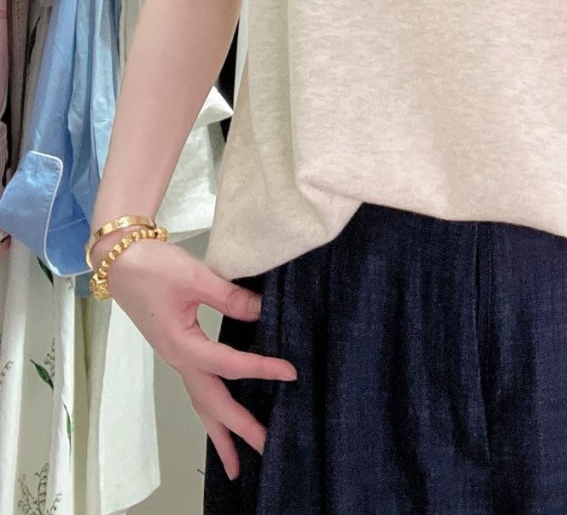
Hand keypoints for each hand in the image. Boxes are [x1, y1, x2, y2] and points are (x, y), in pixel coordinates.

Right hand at [100, 235, 297, 479]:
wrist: (120, 260)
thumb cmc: (153, 268)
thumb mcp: (195, 276)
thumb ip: (229, 297)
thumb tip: (262, 313)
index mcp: (182, 345)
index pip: (229, 365)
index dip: (261, 369)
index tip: (290, 373)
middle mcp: (179, 359)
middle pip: (211, 402)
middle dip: (237, 429)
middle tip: (265, 448)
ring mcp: (177, 357)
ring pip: (201, 402)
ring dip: (220, 431)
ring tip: (237, 462)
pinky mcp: (178, 349)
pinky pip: (198, 388)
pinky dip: (212, 409)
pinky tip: (223, 416)